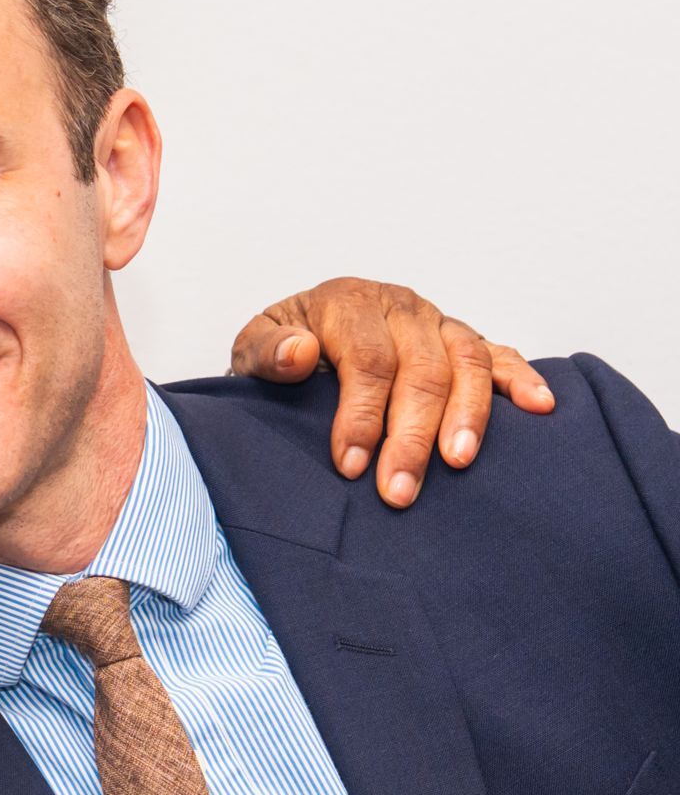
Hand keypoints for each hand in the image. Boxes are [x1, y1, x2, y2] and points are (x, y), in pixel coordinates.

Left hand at [230, 278, 554, 507]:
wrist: (300, 334)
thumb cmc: (280, 350)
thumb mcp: (254, 345)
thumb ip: (267, 351)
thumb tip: (299, 354)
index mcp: (348, 303)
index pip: (367, 360)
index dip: (362, 415)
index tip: (352, 466)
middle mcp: (399, 308)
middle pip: (420, 369)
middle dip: (410, 436)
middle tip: (399, 490)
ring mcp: (436, 323)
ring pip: (465, 363)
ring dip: (466, 416)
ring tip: (457, 462)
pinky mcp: (461, 340)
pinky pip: (498, 355)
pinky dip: (522, 377)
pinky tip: (540, 407)